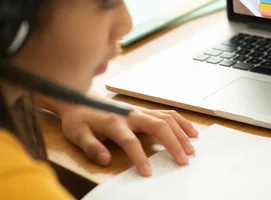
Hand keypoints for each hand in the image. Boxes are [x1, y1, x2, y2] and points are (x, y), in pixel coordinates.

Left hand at [56, 94, 198, 176]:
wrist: (80, 99)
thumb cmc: (80, 119)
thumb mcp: (78, 134)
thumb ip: (92, 147)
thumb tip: (106, 160)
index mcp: (114, 122)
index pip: (130, 141)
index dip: (140, 157)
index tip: (148, 172)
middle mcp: (131, 114)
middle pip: (158, 126)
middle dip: (173, 143)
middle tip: (183, 160)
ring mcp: (141, 111)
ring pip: (167, 119)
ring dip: (181, 133)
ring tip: (191, 149)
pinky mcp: (145, 111)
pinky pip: (168, 114)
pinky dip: (181, 122)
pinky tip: (191, 132)